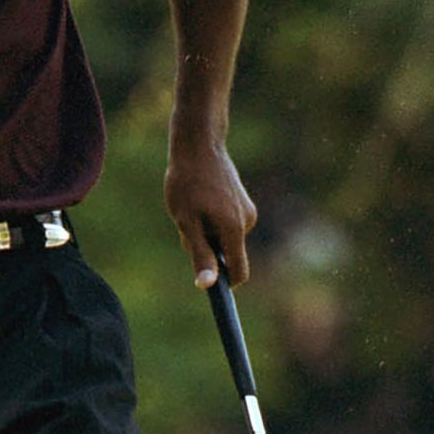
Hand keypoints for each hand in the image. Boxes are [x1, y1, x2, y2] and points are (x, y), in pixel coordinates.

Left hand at [164, 136, 256, 288]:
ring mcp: (247, 211)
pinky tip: (199, 200)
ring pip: (225, 238)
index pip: (239, 272)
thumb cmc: (187, 183)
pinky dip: (211, 221)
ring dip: (207, 233)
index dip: (225, 284)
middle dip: (208, 250)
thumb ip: (200, 254)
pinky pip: (226, 224)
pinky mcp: (243, 202)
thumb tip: (208, 285)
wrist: (198, 145)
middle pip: (228, 254)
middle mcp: (247, 222)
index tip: (208, 287)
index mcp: (234, 229)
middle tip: (186, 225)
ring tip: (191, 208)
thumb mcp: (187, 222)